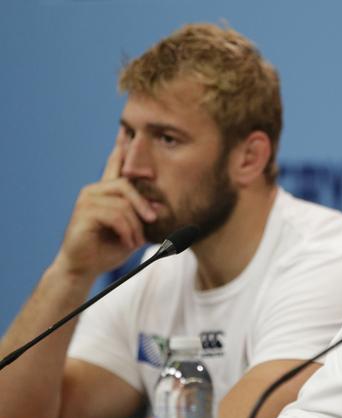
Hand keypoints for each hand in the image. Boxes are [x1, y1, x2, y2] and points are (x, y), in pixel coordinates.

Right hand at [53, 131, 156, 279]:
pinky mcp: (83, 213)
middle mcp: (94, 191)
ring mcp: (87, 200)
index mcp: (106, 192)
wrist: (84, 268)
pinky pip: (116, 215)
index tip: (126, 129)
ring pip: (123, 203)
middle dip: (142, 204)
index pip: (115, 164)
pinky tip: (127, 242)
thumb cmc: (108, 249)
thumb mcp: (134, 231)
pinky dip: (127, 231)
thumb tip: (160, 206)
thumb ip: (144, 217)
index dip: (121, 146)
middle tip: (152, 220)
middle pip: (127, 185)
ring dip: (135, 225)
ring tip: (135, 241)